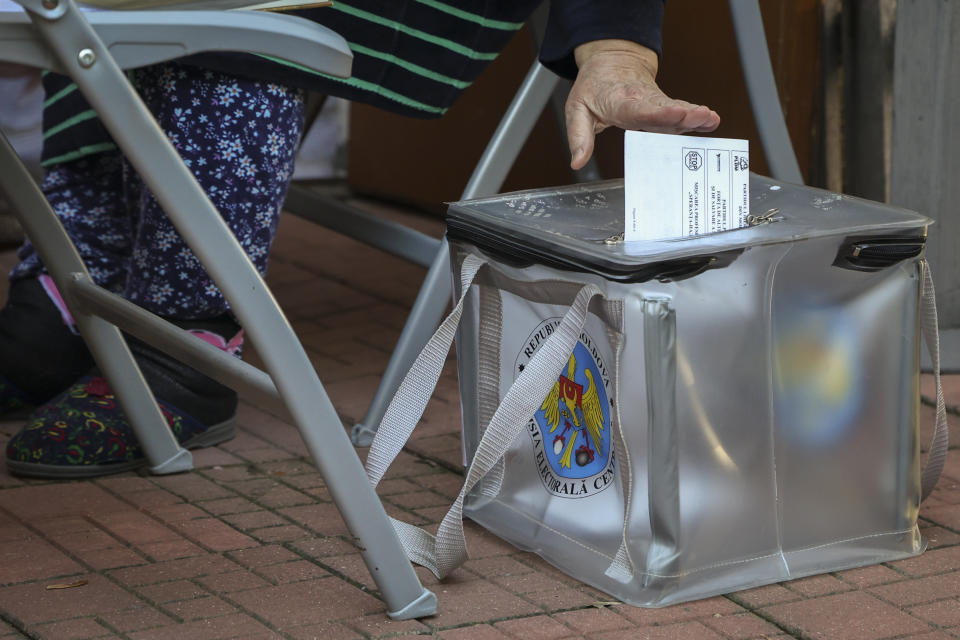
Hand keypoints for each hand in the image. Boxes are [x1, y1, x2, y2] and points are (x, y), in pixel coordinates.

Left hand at [566, 39, 719, 169]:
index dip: (655, 114)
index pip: (637, 110)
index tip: (673, 113)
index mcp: (618, 102)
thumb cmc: (594, 88)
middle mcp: (641, 101)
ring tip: (709, 119)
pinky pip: (680, 113)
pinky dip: (696, 117)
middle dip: (681, 114)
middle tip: (700, 117)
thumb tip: (577, 162)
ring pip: (676, 110)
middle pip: (662, 110)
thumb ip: (578, 137)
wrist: (612, 62)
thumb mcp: (576, 109)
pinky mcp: (665, 107)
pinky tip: (711, 121)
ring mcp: (656, 103)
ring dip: (693, 116)